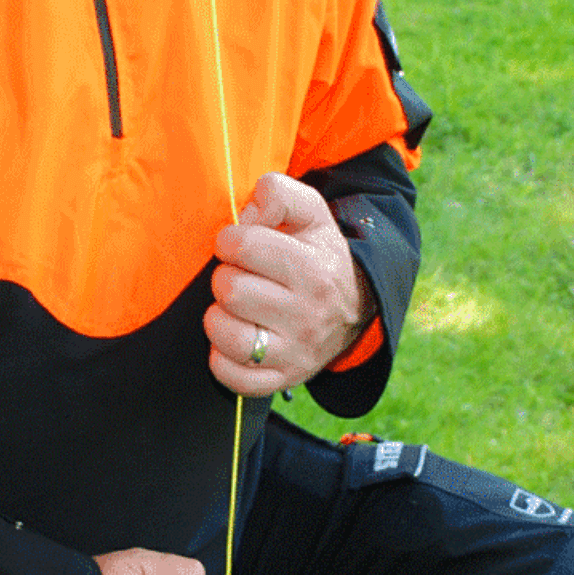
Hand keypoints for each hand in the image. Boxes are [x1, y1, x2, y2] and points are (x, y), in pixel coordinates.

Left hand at [204, 170, 372, 396]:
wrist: (354, 305)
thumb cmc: (317, 253)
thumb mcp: (310, 212)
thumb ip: (277, 194)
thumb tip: (247, 215)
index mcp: (313, 270)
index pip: (244, 246)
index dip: (230, 240)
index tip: (239, 246)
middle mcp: (307, 316)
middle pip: (231, 291)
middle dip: (225, 277)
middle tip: (239, 277)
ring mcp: (295, 354)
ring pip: (227, 336)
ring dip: (219, 318)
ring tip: (234, 309)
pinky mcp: (282, 380)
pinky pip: (233, 377)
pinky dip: (222, 358)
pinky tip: (234, 338)